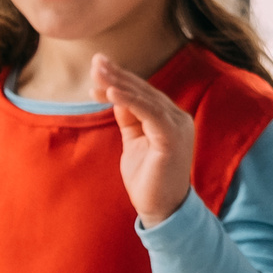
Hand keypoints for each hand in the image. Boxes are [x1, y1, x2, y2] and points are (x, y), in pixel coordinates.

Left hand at [94, 52, 194, 223]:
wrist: (162, 210)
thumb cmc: (148, 180)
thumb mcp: (134, 142)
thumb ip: (129, 118)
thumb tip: (114, 94)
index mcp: (169, 119)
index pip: (142, 93)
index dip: (119, 79)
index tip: (97, 67)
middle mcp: (177, 118)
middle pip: (143, 90)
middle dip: (117, 75)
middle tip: (95, 62)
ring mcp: (177, 127)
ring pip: (145, 97)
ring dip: (119, 83)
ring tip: (98, 72)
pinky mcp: (172, 138)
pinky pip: (149, 112)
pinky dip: (129, 100)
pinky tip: (111, 91)